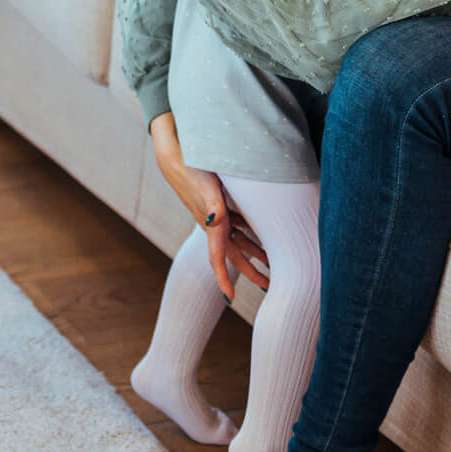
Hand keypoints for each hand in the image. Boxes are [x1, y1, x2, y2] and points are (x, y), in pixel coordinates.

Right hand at [149, 113, 270, 296]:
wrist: (175, 153)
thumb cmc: (191, 169)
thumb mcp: (205, 187)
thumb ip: (212, 205)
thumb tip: (215, 221)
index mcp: (211, 224)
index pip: (218, 259)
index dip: (223, 279)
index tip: (230, 298)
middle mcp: (214, 223)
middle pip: (235, 253)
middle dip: (251, 270)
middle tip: (269, 287)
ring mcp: (217, 213)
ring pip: (240, 238)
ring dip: (256, 250)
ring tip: (275, 261)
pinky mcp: (220, 200)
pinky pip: (240, 221)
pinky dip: (252, 229)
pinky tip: (265, 227)